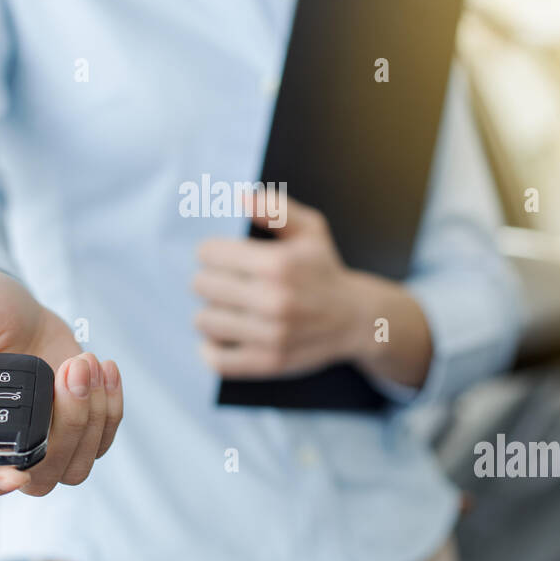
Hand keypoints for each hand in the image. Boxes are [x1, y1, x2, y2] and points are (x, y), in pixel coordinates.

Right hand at [0, 265, 122, 496]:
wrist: (10, 306)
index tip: (15, 474)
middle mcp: (3, 441)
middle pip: (40, 475)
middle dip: (68, 426)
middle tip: (72, 368)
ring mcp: (43, 437)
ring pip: (77, 465)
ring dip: (94, 417)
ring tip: (85, 361)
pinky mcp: (75, 423)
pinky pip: (102, 438)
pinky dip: (111, 407)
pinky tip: (104, 368)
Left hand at [192, 193, 365, 378]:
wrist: (357, 320)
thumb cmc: (325, 270)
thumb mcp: (310, 229)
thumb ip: (275, 209)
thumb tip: (241, 198)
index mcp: (278, 264)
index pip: (209, 254)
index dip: (211, 252)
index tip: (221, 256)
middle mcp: (274, 301)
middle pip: (202, 286)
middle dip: (210, 279)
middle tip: (226, 282)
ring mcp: (271, 335)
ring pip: (204, 321)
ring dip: (211, 312)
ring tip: (228, 307)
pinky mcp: (268, 362)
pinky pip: (217, 360)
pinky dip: (211, 348)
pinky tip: (221, 336)